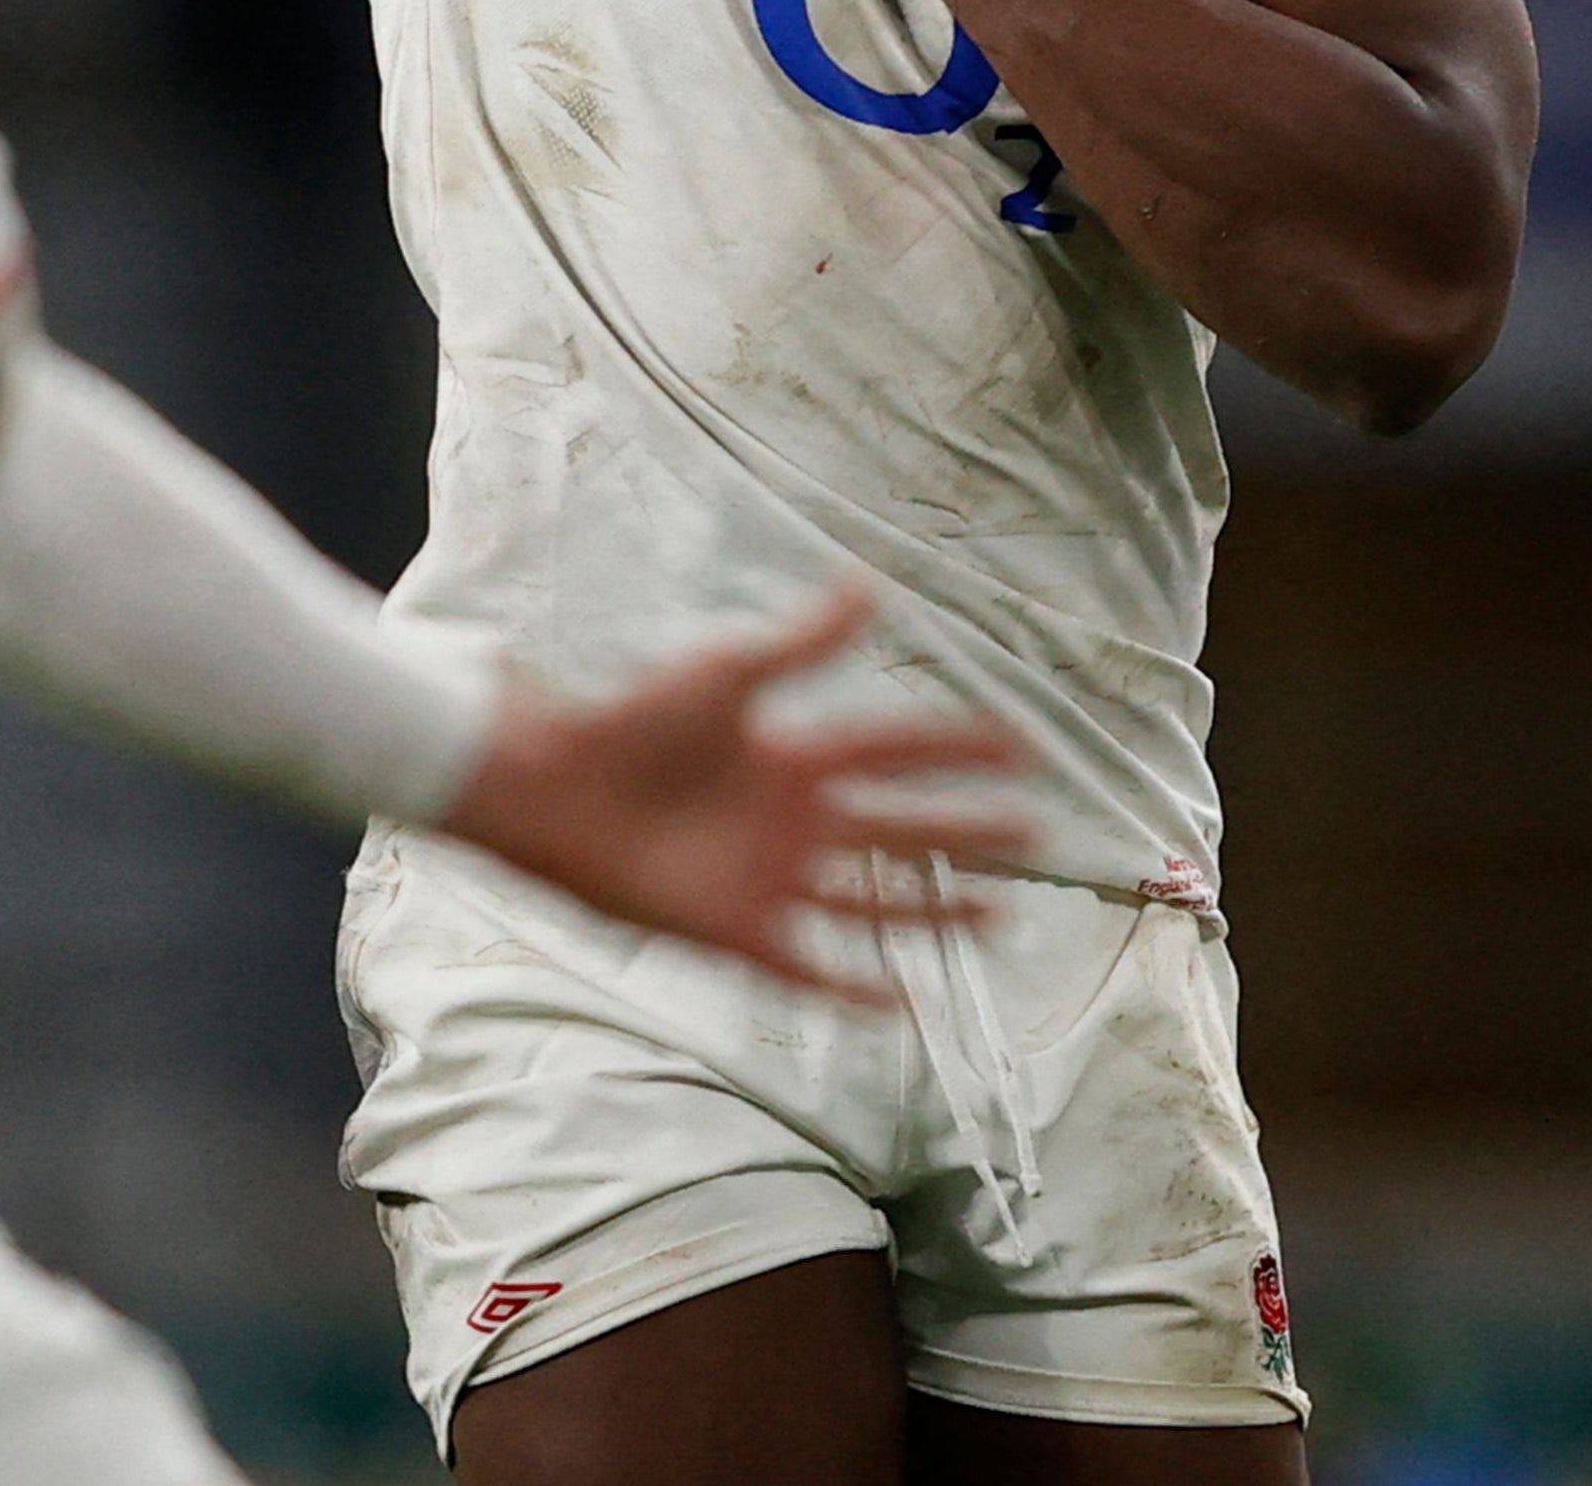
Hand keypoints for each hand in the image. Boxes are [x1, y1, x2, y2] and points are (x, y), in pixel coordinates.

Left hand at [440, 583, 1033, 998]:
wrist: (553, 789)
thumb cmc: (632, 722)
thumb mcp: (727, 673)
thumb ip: (802, 644)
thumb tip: (871, 588)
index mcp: (798, 755)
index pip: (900, 750)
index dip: (963, 748)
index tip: (1026, 747)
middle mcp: (796, 820)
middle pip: (904, 828)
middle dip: (970, 830)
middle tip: (1038, 833)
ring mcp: (771, 879)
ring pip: (875, 900)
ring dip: (937, 908)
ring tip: (1002, 917)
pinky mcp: (736, 933)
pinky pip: (809, 967)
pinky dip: (855, 989)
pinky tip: (904, 1003)